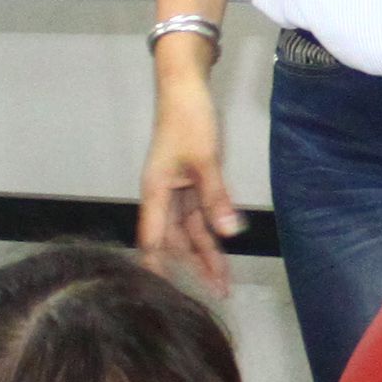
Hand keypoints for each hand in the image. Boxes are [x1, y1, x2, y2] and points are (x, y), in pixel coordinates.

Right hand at [135, 73, 239, 295]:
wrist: (185, 86)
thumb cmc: (188, 118)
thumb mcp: (204, 160)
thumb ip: (216, 197)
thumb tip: (228, 232)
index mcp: (155, 192)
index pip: (153, 240)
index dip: (158, 268)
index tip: (165, 296)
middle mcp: (162, 195)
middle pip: (176, 239)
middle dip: (196, 265)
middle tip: (218, 290)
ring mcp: (175, 188)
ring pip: (190, 228)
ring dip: (206, 251)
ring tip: (224, 278)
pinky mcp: (189, 180)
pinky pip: (199, 212)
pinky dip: (211, 228)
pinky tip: (223, 244)